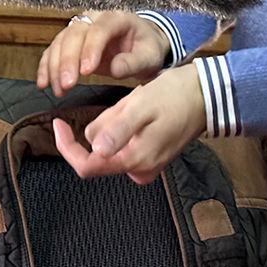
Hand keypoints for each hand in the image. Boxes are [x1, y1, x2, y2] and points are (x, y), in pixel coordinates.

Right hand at [36, 12, 170, 93]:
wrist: (141, 43)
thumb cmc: (146, 49)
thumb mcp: (148, 57)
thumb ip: (133, 62)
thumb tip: (115, 70)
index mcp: (116, 18)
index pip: (99, 30)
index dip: (90, 50)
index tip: (86, 72)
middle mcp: (93, 18)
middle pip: (74, 35)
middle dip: (67, 61)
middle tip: (67, 86)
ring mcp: (79, 27)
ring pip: (60, 42)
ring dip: (54, 67)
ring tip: (58, 90)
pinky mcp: (70, 41)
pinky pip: (53, 50)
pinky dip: (46, 67)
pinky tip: (43, 83)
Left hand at [53, 64, 206, 184]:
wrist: (208, 96)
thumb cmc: (175, 96)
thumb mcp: (142, 105)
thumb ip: (118, 128)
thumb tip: (95, 148)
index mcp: (135, 159)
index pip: (87, 165)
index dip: (67, 147)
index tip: (58, 123)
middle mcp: (140, 170)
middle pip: (97, 157)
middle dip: (97, 129)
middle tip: (116, 104)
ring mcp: (147, 166)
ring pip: (110, 149)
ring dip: (111, 126)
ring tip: (134, 105)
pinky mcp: (152, 157)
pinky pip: (124, 146)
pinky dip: (121, 129)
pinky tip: (139, 112)